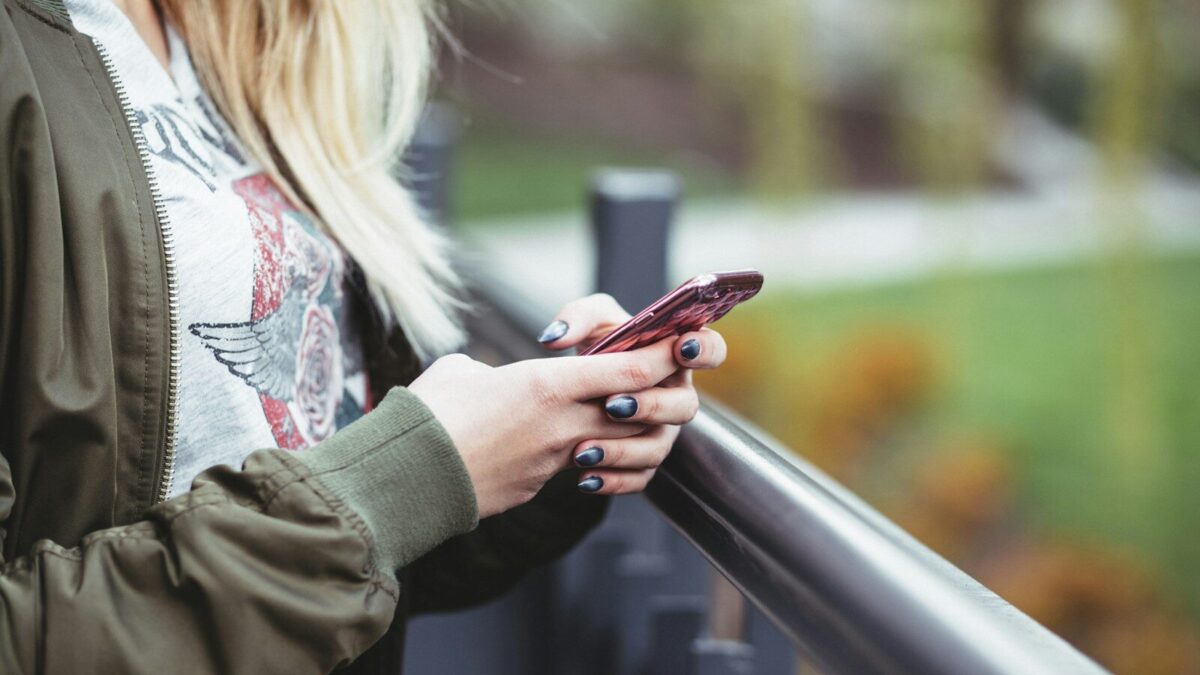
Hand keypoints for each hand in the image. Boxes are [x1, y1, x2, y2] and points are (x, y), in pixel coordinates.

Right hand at [409, 336, 695, 517]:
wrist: (407, 479)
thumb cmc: (428, 415)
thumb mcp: (462, 372)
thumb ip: (493, 371)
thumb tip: (492, 381)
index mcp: (548, 385)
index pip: (630, 370)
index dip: (661, 356)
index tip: (678, 343)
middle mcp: (563, 424)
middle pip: (637, 410)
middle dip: (654, 395)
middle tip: (654, 380)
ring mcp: (555, 461)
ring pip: (617, 444)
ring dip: (625, 431)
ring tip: (614, 416)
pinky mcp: (539, 487)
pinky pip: (581, 470)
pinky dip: (589, 458)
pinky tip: (575, 450)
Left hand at [536, 293, 727, 495]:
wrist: (574, 389)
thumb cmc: (596, 346)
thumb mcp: (588, 322)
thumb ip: (577, 317)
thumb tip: (555, 338)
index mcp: (675, 356)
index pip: (711, 350)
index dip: (704, 350)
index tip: (680, 348)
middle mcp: (675, 396)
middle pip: (685, 406)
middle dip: (651, 406)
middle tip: (612, 404)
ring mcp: (662, 432)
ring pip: (658, 448)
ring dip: (623, 450)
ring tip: (584, 449)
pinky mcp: (643, 461)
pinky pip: (638, 478)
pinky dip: (612, 480)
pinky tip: (584, 477)